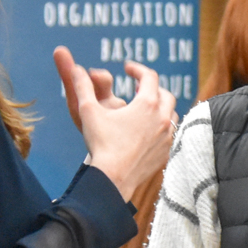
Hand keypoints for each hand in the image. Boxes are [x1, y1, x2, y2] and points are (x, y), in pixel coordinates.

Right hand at [54, 49, 175, 196]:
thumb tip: (75, 69)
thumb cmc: (101, 145)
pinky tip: (150, 131)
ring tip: (145, 108)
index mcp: (147, 104)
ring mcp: (167, 137)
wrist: (113, 179)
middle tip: (138, 88)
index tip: (127, 68)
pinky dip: (163, 127)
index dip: (137, 69)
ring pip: (171, 114)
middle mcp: (163, 118)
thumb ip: (82, 87)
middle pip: (165, 94)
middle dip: (152, 88)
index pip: (149, 77)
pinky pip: (171, 134)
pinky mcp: (167, 153)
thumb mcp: (88, 112)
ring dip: (161, 107)